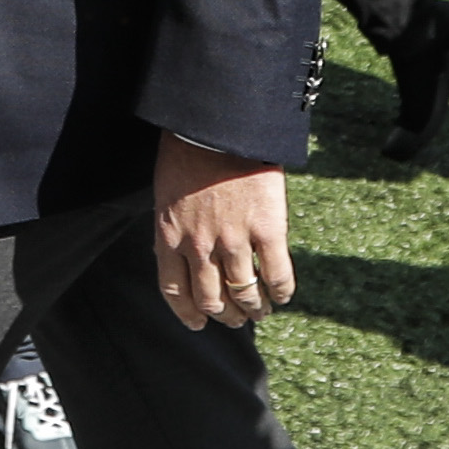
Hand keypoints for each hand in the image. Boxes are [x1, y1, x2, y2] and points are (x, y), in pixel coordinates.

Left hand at [151, 133, 290, 330]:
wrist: (218, 124)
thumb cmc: (188, 150)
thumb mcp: (167, 194)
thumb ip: (174, 227)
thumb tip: (180, 251)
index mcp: (170, 237)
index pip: (176, 292)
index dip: (189, 313)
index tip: (199, 323)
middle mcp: (199, 247)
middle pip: (212, 300)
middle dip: (225, 315)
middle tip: (235, 319)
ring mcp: (234, 240)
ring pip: (245, 294)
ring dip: (254, 309)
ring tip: (261, 311)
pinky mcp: (267, 230)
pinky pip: (276, 275)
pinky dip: (280, 292)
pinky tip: (282, 296)